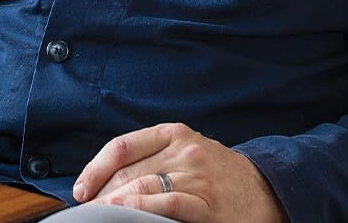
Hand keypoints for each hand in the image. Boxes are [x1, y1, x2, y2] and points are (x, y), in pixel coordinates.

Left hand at [72, 122, 285, 222]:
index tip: (80, 189)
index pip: (122, 146)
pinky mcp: (206, 202)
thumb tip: (107, 182)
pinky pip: (167, 203)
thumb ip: (153, 159)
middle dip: (102, 192)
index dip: (95, 168)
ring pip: (143, 185)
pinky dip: (141, 208)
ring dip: (114, 202)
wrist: (267, 190)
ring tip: (98, 215)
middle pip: (128, 170)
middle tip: (87, 210)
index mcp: (174, 134)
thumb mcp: (186, 153)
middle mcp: (183, 150)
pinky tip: (124, 213)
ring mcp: (196, 175)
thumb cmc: (218, 175)